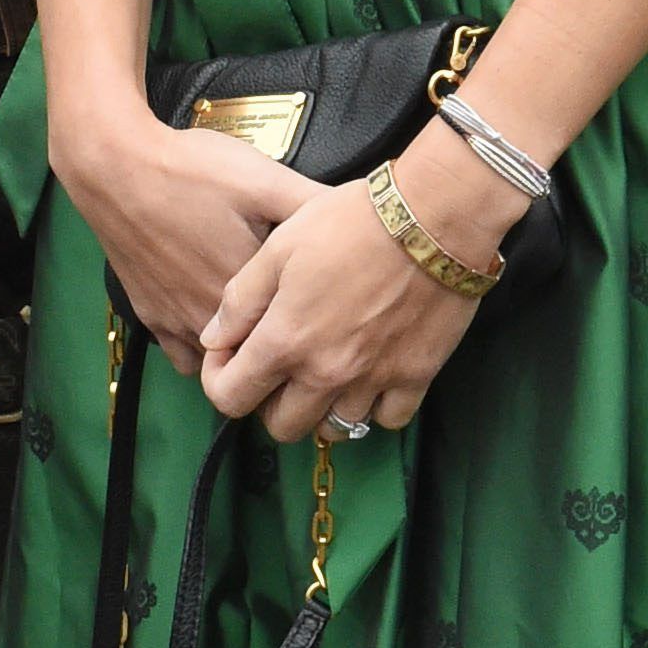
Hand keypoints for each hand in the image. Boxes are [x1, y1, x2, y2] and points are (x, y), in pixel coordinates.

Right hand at [56, 103, 323, 372]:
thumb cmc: (191, 170)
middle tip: (306, 328)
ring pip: (222, 366)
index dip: (320, 329)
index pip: (297, 336)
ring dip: (243, 355)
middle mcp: (213, 320)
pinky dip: (202, 350)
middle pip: (260, 361)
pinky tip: (216, 323)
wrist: (114, 167)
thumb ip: (313, 203)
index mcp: (251, 293)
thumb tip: (364, 214)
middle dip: (284, 351)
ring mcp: (177, 322)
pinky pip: (183, 357)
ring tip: (262, 329)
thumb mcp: (264, 178)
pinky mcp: (150, 316)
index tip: (336, 320)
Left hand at [200, 135, 512, 441]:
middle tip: (279, 367)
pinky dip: (375, 407)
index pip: (231, 399)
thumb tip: (214, 339)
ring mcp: (373, 380)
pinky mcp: (416, 376)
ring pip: (335, 429)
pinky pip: (387, 419)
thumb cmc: (351, 222)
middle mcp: (326, 374)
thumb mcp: (280, 247)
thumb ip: (241, 300)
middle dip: (269, 402)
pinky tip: (370, 376)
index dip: (219, 381)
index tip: (229, 358)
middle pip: (282, 427)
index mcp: (285, 341)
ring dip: (322, 408)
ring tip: (325, 374)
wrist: (433, 218)